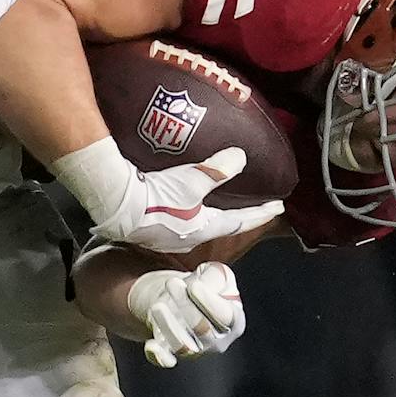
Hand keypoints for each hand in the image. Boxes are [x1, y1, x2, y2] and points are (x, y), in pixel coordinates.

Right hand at [51, 137, 283, 253]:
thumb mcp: (192, 180)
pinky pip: (178, 221)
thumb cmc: (158, 197)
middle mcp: (188, 239)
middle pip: (220, 227)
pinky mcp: (149, 230)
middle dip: (236, 216)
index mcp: (204, 230)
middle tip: (249, 205)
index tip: (279, 207)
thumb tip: (241, 157)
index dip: (261, 214)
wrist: (116, 205)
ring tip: (216, 202)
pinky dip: (188, 211)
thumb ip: (218, 169)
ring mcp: (167, 238)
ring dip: (210, 214)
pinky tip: (182, 203)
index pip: (240, 222)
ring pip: (197, 225)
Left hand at [125, 263, 244, 367]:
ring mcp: (194, 350)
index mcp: (234, 321)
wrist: (179, 296)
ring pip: (182, 346)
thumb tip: (203, 286)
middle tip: (171, 283)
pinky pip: (165, 360)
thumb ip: (215, 276)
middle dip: (185, 305)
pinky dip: (158, 355)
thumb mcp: (214, 273)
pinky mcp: (171, 354)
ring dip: (168, 325)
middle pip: (202, 329)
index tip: (193, 285)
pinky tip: (151, 344)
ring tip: (157, 305)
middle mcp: (217, 341)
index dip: (209, 301)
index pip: (226, 317)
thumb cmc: (203, 284)